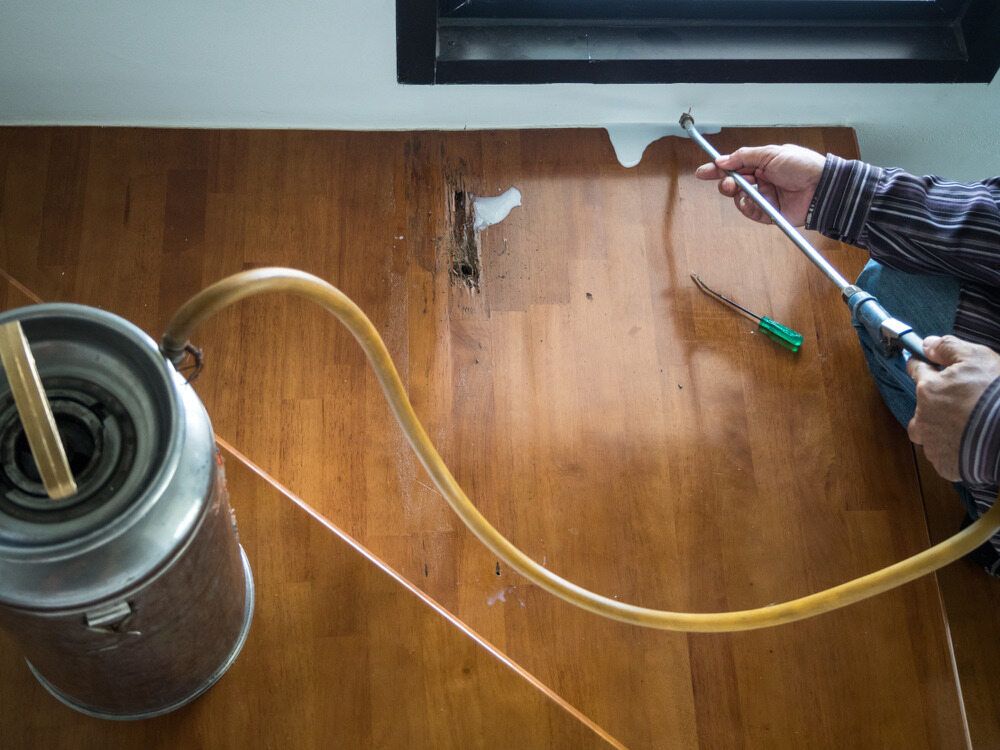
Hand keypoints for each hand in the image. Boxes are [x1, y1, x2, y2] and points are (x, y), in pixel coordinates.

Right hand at [695, 145, 825, 226]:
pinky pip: (751, 212)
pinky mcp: (770, 214)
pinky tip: (750, 202)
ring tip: (740, 190)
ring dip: (737, 195)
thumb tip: (723, 160)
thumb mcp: (771, 153)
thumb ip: (744, 156)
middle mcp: (762, 180)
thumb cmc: (802, 165)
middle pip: (735, 184)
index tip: (703, 172)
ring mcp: (766, 197)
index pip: (735, 166)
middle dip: (726, 183)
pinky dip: (747, 208)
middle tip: (725, 183)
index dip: (718, 169)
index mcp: (763, 164)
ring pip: (740, 199)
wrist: (821, 187)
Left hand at [906, 335, 999, 480]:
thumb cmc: (997, 394)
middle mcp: (923, 417)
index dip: (926, 366)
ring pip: (927, 433)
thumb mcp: (978, 358)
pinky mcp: (944, 465)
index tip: (930, 365)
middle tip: (961, 402)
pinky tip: (971, 444)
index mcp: (928, 389)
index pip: (916, 370)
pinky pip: (943, 455)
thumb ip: (948, 348)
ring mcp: (933, 443)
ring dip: (939, 428)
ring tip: (965, 426)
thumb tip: (927, 343)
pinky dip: (953, 449)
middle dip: (935, 402)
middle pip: (921, 406)